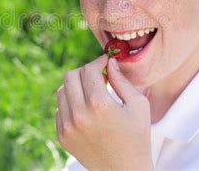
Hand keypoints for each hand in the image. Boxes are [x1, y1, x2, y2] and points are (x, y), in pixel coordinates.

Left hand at [56, 54, 152, 169]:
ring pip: (62, 91)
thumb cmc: (137, 137)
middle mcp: (79, 115)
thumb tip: (110, 61)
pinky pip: (60, 109)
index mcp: (99, 105)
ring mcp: (67, 127)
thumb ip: (122, 80)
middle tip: (98, 76)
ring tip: (92, 93)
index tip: (105, 62)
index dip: (98, 62)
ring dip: (76, 87)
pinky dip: (71, 104)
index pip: (89, 70)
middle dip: (84, 72)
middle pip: (70, 76)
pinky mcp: (62, 136)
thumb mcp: (138, 105)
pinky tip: (86, 110)